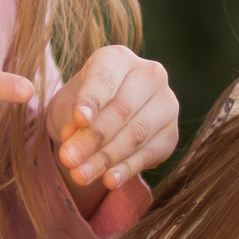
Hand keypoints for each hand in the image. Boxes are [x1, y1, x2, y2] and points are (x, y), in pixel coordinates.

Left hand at [47, 46, 179, 192]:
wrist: (101, 120)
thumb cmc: (80, 106)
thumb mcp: (66, 107)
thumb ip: (70, 118)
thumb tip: (74, 139)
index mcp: (118, 58)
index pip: (105, 79)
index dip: (92, 100)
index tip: (79, 120)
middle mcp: (150, 75)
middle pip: (121, 110)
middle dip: (92, 138)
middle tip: (68, 159)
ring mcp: (166, 104)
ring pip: (136, 134)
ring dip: (106, 158)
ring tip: (80, 175)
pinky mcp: (171, 134)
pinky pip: (149, 154)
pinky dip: (127, 168)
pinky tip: (109, 180)